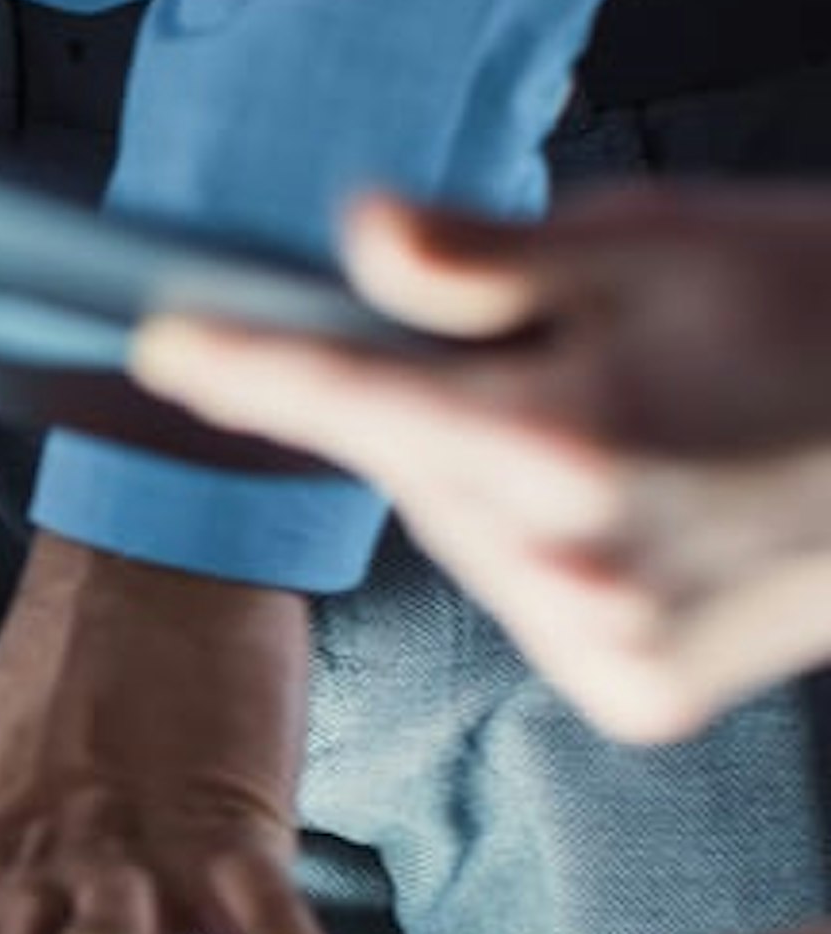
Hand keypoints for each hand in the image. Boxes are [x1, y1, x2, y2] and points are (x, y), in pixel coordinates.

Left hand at [134, 187, 830, 743]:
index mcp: (566, 446)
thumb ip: (480, 256)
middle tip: (546, 354)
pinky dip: (553, 549)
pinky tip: (644, 505)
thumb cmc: (827, 315)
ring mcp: (611, 647)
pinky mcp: (642, 696)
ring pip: (465, 538)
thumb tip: (355, 236)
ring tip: (629, 425)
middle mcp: (577, 565)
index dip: (245, 365)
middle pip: (408, 470)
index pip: (346, 398)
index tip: (167, 343)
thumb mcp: (654, 244)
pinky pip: (533, 602)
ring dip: (494, 480)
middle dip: (432, 407)